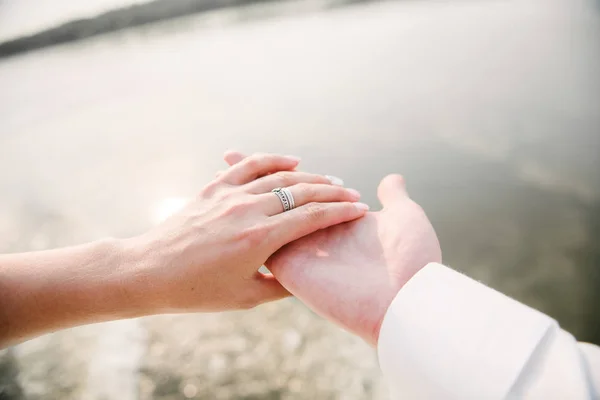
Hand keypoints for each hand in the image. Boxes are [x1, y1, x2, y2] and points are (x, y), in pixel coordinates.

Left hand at [127, 153, 368, 312]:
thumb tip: (308, 274)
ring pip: (280, 176)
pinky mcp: (214, 188)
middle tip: (352, 194)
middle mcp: (247, 210)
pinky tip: (292, 162)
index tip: (360, 209)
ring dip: (310, 176)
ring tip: (330, 181)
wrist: (148, 272)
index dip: (340, 212)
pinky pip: (250, 166)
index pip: (312, 217)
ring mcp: (230, 195)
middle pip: (302, 192)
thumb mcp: (245, 297)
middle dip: (333, 192)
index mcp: (259, 239)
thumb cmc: (196, 292)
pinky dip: (274, 159)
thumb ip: (281, 285)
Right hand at [224, 152, 440, 344]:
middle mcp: (316, 235)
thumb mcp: (406, 218)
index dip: (290, 172)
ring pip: (266, 215)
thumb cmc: (413, 259)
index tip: (266, 155)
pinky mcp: (291, 268)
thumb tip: (392, 176)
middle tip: (228, 153)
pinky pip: (262, 240)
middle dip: (256, 176)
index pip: (307, 189)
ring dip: (242, 190)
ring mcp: (302, 250)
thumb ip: (394, 198)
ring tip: (220, 166)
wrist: (409, 304)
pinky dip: (245, 216)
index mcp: (340, 221)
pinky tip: (226, 195)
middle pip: (280, 199)